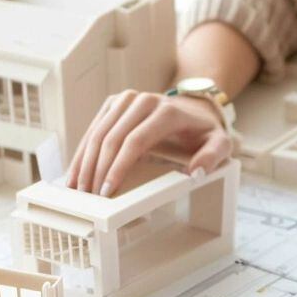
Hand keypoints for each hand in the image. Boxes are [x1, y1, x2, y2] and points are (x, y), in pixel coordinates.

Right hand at [65, 90, 232, 195]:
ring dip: (84, 162)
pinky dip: (83, 151)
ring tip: (76, 189)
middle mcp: (143, 100)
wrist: (194, 108)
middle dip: (96, 169)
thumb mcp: (220, 143)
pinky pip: (94, 128)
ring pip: (97, 132)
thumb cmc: (204, 131)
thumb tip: (196, 172)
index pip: (135, 141)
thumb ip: (213, 156)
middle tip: (88, 196)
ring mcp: (126, 100)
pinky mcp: (114, 103)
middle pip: (112, 138)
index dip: (117, 167)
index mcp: (167, 111)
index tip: (107, 191)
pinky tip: (76, 172)